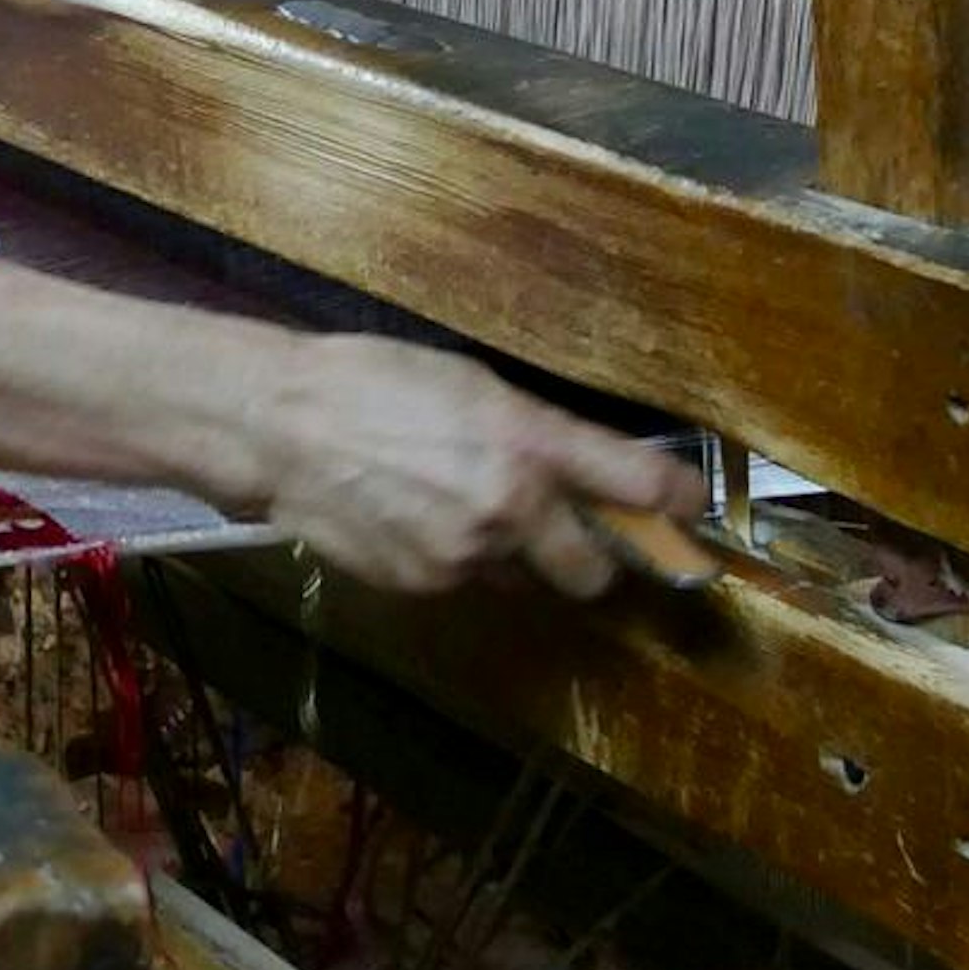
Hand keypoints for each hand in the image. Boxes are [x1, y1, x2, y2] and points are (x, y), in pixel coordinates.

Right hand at [239, 332, 705, 597]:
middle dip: (595, 558)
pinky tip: (421, 518)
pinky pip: (470, 583)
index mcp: (529, 442)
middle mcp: (511, 510)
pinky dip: (463, 561)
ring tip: (465, 507)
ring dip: (519, 557)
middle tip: (577, 531)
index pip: (639, 484)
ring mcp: (467, 558)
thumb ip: (541, 435)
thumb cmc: (376, 382)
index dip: (675, 501)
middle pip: (596, 573)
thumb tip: (589, 471)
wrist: (282, 429)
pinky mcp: (425, 587)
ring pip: (526, 581)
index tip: (686, 508)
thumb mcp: (474, 386)